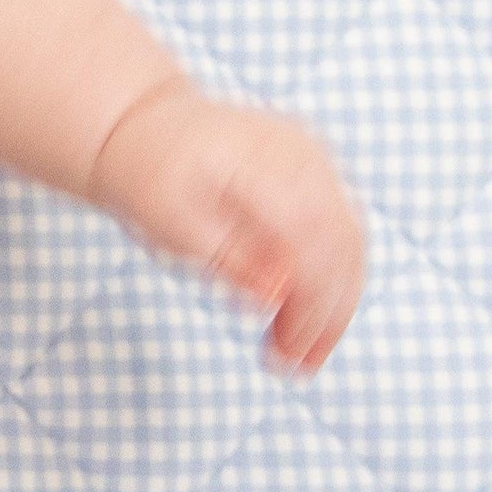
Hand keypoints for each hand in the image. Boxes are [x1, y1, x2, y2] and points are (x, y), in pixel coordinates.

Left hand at [86, 79, 367, 378]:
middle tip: (296, 366)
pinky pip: (342, 228)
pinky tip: (306, 316)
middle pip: (342, 245)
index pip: (314, 241)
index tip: (292, 355)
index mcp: (263, 161)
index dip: (312, 306)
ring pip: (350, 241)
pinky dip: (332, 277)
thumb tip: (274, 298)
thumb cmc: (149, 173)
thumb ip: (226, 257)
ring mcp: (314, 157)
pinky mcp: (316, 169)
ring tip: (302, 354)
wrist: (141, 125)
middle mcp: (300, 154)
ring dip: (335, 304)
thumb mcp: (170, 221)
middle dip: (326, 315)